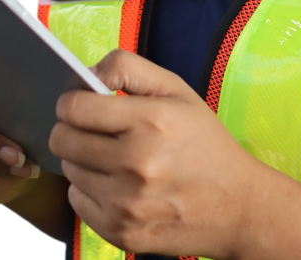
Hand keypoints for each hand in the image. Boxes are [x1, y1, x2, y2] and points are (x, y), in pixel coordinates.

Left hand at [50, 48, 282, 257]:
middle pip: (62, 140)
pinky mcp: (120, 232)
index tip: (79, 104)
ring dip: (83, 161)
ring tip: (113, 159)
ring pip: (69, 171)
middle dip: (71, 130)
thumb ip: (129, 69)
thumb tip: (87, 74)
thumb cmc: (206, 144)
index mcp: (151, 122)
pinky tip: (116, 185)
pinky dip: (90, 191)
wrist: (238, 207)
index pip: (75, 108)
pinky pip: (77, 202)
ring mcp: (127, 203)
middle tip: (93, 131)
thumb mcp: (178, 91)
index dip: (71, 101)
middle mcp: (137, 164)